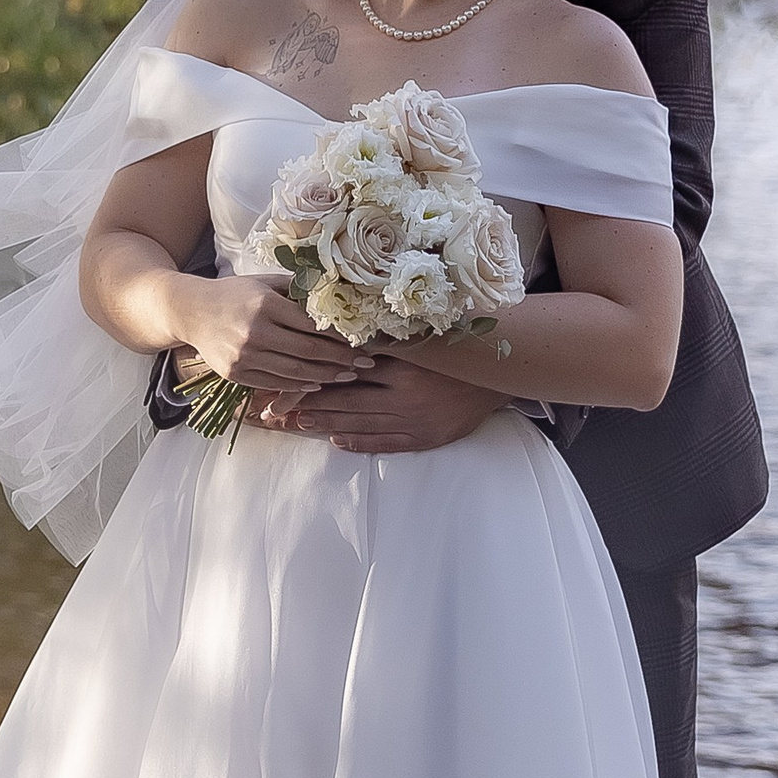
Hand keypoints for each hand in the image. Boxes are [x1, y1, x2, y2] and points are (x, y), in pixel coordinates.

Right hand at [175, 274, 362, 401]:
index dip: (341, 336)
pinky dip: (300, 385)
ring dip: (326, 376)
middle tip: (365, 362)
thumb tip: (337, 297)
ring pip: (295, 372)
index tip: (362, 340)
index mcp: (265, 304)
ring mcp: (244, 356)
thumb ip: (298, 289)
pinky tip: (318, 382)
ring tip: (348, 374)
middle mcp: (254, 332)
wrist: (192, 311)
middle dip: (342, 359)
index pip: (313, 325)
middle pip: (309, 351)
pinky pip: (276, 383)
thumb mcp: (265, 282)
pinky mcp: (236, 374)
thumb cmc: (235, 294)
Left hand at [296, 349, 495, 454]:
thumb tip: (343, 334)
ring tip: (300, 422)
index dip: (317, 376)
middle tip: (280, 409)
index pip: (349, 371)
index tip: (289, 377)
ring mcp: (415, 420)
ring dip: (327, 424)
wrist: (498, 376)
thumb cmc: (456, 350)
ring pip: (360, 424)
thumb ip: (387, 338)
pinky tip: (337, 441)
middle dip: (311, 404)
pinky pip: (385, 443)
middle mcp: (406, 394)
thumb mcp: (422, 337)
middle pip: (348, 401)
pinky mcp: (425, 438)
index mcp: (404, 364)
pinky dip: (359, 442)